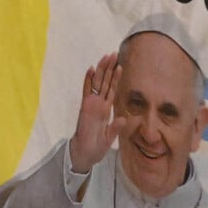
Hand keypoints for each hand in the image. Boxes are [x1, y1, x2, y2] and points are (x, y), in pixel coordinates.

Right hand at [68, 53, 124, 173]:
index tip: (120, 65)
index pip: (111, 89)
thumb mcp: (110, 137)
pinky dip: (88, 80)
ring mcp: (91, 104)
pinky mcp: (85, 107)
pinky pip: (87, 91)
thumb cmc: (96, 147)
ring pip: (97, 83)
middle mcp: (99, 104)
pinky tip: (91, 69)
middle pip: (105, 82)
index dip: (115, 77)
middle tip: (113, 53)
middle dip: (109, 68)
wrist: (85, 154)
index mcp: (105, 109)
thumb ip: (116, 127)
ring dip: (101, 69)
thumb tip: (123, 118)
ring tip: (105, 57)